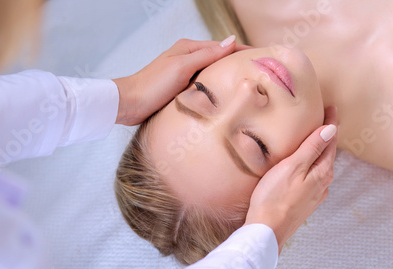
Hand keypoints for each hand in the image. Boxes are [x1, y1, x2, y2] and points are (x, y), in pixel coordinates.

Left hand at [113, 36, 249, 125]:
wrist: (129, 104)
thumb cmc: (152, 85)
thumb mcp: (182, 67)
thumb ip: (207, 55)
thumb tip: (231, 41)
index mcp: (188, 48)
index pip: (223, 46)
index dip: (243, 50)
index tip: (262, 55)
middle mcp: (187, 58)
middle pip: (219, 58)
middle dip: (238, 63)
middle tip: (260, 72)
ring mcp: (184, 73)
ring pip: (212, 72)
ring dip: (227, 76)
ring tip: (247, 84)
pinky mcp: (180, 88)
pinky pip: (203, 84)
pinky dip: (216, 87)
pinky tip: (223, 96)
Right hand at [244, 106, 337, 253]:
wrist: (267, 230)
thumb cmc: (275, 197)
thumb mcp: (293, 167)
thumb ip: (311, 149)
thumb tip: (330, 130)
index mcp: (322, 172)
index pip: (330, 141)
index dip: (331, 123)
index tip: (331, 107)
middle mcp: (322, 184)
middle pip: (328, 154)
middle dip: (327, 137)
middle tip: (324, 120)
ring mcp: (314, 195)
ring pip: (320, 167)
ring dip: (319, 152)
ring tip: (313, 140)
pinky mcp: (303, 202)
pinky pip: (312, 178)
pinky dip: (310, 166)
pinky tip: (302, 167)